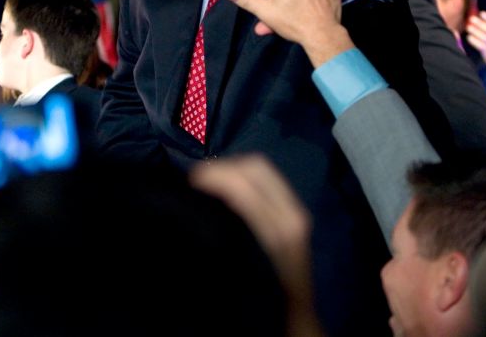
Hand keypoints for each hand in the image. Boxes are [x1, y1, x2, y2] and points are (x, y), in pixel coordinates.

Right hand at [190, 154, 322, 335]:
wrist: (295, 318)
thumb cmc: (262, 299)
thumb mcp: (238, 274)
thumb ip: (223, 236)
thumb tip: (196, 204)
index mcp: (276, 231)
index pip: (244, 184)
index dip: (215, 176)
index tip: (190, 184)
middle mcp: (290, 216)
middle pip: (255, 168)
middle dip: (222, 168)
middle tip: (195, 181)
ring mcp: (296, 213)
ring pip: (261, 170)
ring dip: (232, 169)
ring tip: (207, 183)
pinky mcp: (295, 214)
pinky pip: (268, 181)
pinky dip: (243, 177)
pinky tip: (226, 189)